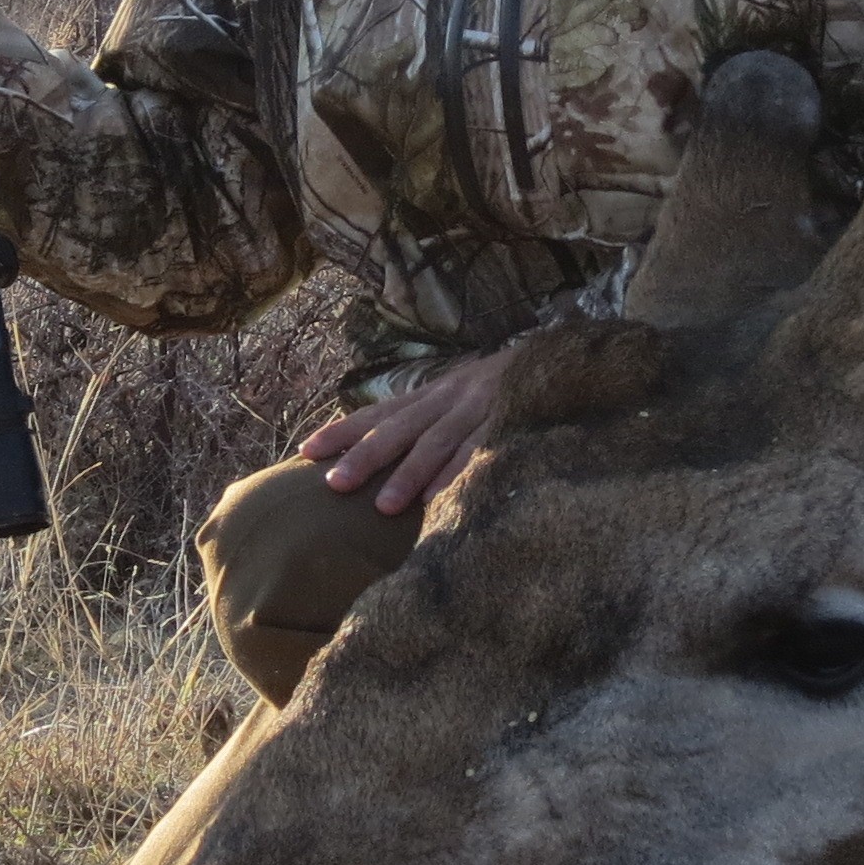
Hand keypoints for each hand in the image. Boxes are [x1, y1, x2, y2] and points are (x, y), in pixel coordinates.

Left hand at [298, 344, 520, 514]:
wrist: (557, 358)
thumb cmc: (498, 388)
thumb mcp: (456, 395)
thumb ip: (423, 418)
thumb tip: (377, 450)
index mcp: (432, 394)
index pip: (379, 412)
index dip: (343, 431)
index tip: (306, 452)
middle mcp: (448, 400)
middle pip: (400, 428)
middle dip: (366, 456)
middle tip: (335, 484)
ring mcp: (479, 411)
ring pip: (437, 443)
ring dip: (410, 474)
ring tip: (385, 506)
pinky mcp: (508, 423)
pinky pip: (481, 452)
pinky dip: (459, 475)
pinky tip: (440, 499)